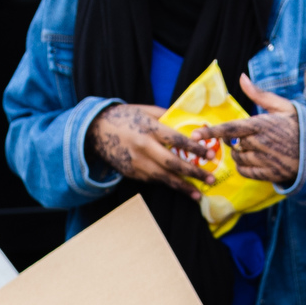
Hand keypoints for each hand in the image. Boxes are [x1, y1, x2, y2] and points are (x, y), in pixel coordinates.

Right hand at [88, 102, 212, 191]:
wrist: (94, 131)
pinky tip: (181, 189)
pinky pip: (154, 180)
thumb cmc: (124, 117)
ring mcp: (137, 163)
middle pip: (173, 163)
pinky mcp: (132, 173)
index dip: (195, 148)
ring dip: (183, 187)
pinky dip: (168, 184)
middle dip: (194, 173)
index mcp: (149, 128)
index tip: (210, 154)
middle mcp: (143, 147)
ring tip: (198, 194)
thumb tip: (188, 122)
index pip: (177, 139)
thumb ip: (167, 116)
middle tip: (211, 179)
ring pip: (164, 178)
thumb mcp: (145, 110)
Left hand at [209, 73, 301, 186]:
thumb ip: (259, 94)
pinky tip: (255, 160)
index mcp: (262, 125)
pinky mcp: (270, 174)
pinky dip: (245, 167)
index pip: (230, 129)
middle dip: (234, 143)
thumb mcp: (283, 106)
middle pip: (234, 146)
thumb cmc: (299, 125)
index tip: (194, 135)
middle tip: (247, 138)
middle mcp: (262, 144)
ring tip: (255, 149)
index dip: (211, 132)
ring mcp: (266, 160)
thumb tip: (242, 78)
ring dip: (240, 155)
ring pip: (239, 159)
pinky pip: (246, 172)